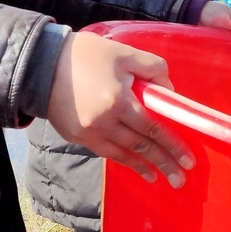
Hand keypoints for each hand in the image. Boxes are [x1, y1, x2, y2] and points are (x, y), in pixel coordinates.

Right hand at [45, 31, 194, 186]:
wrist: (41, 65)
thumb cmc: (86, 55)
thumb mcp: (125, 53)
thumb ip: (152, 69)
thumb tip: (168, 91)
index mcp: (119, 101)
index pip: (153, 128)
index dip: (173, 145)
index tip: (188, 160)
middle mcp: (105, 122)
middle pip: (141, 146)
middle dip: (163, 162)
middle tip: (181, 179)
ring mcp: (89, 132)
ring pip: (123, 154)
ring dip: (144, 167)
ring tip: (161, 178)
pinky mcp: (77, 136)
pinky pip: (106, 152)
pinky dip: (123, 161)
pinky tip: (135, 166)